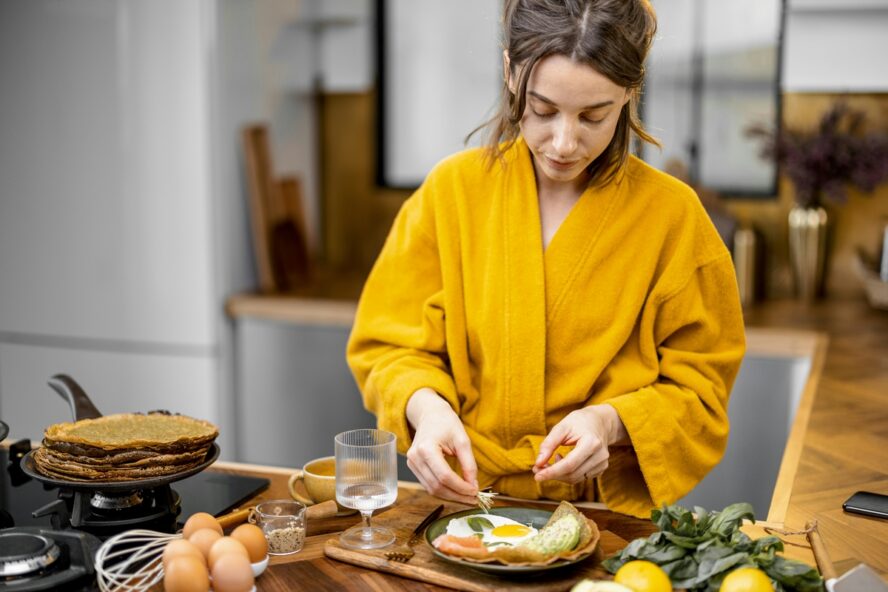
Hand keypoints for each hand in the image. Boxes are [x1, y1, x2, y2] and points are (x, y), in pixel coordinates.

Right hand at [405, 388, 478, 504]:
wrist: (430, 415)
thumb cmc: (446, 423)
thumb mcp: (463, 440)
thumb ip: (468, 464)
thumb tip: (473, 485)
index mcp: (426, 448)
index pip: (444, 476)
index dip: (461, 487)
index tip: (475, 491)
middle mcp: (415, 458)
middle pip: (437, 486)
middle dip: (457, 495)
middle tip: (473, 498)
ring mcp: (412, 464)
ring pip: (432, 489)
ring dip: (451, 496)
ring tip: (467, 497)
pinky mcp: (413, 467)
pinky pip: (429, 485)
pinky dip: (443, 491)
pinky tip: (456, 491)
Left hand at [532, 404, 626, 484]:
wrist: (600, 422)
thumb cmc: (579, 422)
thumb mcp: (562, 427)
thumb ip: (549, 444)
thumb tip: (538, 463)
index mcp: (591, 443)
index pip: (569, 465)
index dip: (552, 472)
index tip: (537, 476)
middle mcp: (600, 456)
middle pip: (572, 474)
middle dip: (552, 474)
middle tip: (537, 468)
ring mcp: (602, 463)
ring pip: (575, 478)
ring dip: (558, 474)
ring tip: (552, 460)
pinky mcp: (601, 468)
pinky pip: (580, 477)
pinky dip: (567, 473)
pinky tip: (563, 461)